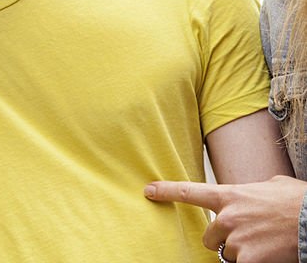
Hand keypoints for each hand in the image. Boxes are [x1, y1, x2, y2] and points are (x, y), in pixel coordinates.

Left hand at [144, 175, 305, 262]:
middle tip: (248, 235)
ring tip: (263, 242)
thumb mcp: (269, 185)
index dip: (166, 191)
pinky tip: (266, 253)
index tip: (149, 190)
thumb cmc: (295, 201)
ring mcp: (236, 240)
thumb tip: (252, 195)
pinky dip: (252, 262)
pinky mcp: (248, 261)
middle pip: (210, 237)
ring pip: (229, 255)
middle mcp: (227, 217)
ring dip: (242, 253)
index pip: (190, 192)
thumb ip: (249, 192)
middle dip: (225, 239)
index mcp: (229, 195)